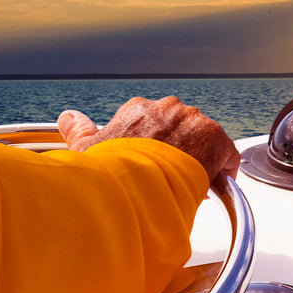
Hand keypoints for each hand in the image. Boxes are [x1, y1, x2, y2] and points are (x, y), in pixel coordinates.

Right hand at [58, 96, 240, 190]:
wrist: (136, 184)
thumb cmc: (110, 171)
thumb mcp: (86, 150)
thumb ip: (78, 130)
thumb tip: (67, 117)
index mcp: (138, 110)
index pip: (153, 125)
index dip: (156, 148)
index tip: (154, 165)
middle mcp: (167, 109)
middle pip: (180, 130)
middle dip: (179, 151)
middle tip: (171, 177)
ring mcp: (192, 121)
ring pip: (202, 139)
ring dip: (199, 158)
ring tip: (190, 183)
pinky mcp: (214, 138)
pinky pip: (226, 152)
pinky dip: (223, 167)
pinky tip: (214, 183)